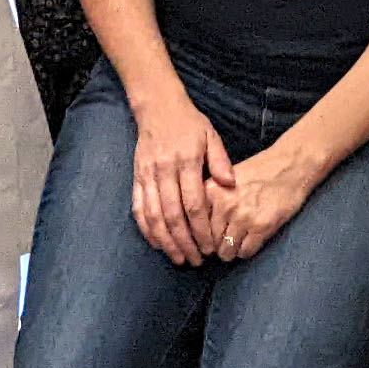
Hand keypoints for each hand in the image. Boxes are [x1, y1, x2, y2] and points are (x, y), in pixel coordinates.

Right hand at [130, 86, 234, 266]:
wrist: (157, 106)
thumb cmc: (188, 123)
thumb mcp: (210, 136)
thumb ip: (221, 161)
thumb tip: (232, 186)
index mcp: (186, 161)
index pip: (193, 204)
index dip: (201, 229)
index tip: (210, 247)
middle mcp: (164, 169)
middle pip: (172, 215)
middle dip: (185, 242)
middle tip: (196, 261)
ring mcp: (147, 174)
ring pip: (153, 215)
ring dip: (165, 240)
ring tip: (178, 258)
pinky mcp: (136, 176)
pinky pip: (138, 207)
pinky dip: (146, 228)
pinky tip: (157, 242)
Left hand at [207, 137, 323, 262]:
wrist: (289, 166)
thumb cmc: (258, 170)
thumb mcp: (226, 176)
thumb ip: (211, 196)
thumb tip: (198, 221)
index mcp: (212, 190)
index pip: (196, 223)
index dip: (199, 234)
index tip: (202, 240)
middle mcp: (224, 204)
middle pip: (210, 240)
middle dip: (215, 245)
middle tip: (220, 245)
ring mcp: (243, 217)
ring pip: (226, 250)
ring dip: (229, 251)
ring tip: (234, 246)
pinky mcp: (261, 227)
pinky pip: (245, 252)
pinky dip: (245, 252)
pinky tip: (248, 243)